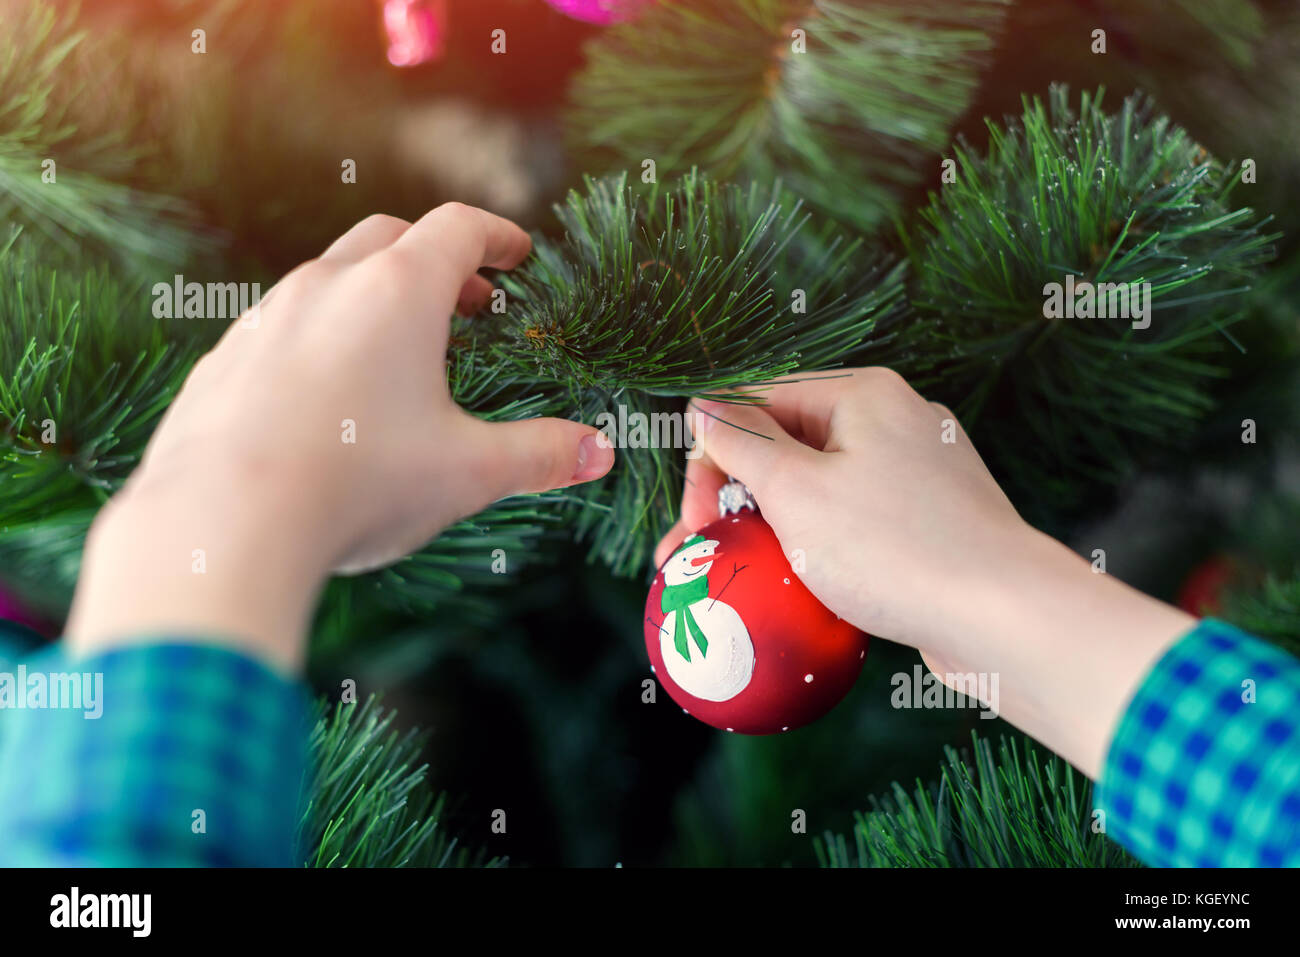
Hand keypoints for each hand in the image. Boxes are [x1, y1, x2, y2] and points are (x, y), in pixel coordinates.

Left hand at [66, 205, 614, 669]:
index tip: (517, 255)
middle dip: (435, 261)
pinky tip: (328, 399)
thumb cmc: (358, 486)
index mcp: (397, 293)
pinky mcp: (224, 364)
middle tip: (469, 304)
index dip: (496, 236)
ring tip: (400, 354)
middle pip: (388, 238)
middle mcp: (326, 287)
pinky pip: (280, 330)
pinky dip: (318, 340)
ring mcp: (265, 321)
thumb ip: (541, 455)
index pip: (457, 229)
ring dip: (372, 299)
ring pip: (327, 281)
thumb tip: (599, 452)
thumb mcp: (468, 473)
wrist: (223, 526)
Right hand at [656, 369, 1194, 776]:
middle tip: (700, 554)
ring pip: (818, 488)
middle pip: (786, 444)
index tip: (693, 522)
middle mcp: (893, 420)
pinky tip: (799, 586)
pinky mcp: (929, 520)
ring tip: (738, 575)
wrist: (1004, 617)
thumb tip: (702, 406)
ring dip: (770, 526)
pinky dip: (818, 547)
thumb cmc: (895, 548)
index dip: (711, 457)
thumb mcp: (797, 491)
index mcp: (861, 393)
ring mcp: (916, 472)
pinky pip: (855, 520)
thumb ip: (742, 443)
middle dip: (734, 497)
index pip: (756, 401)